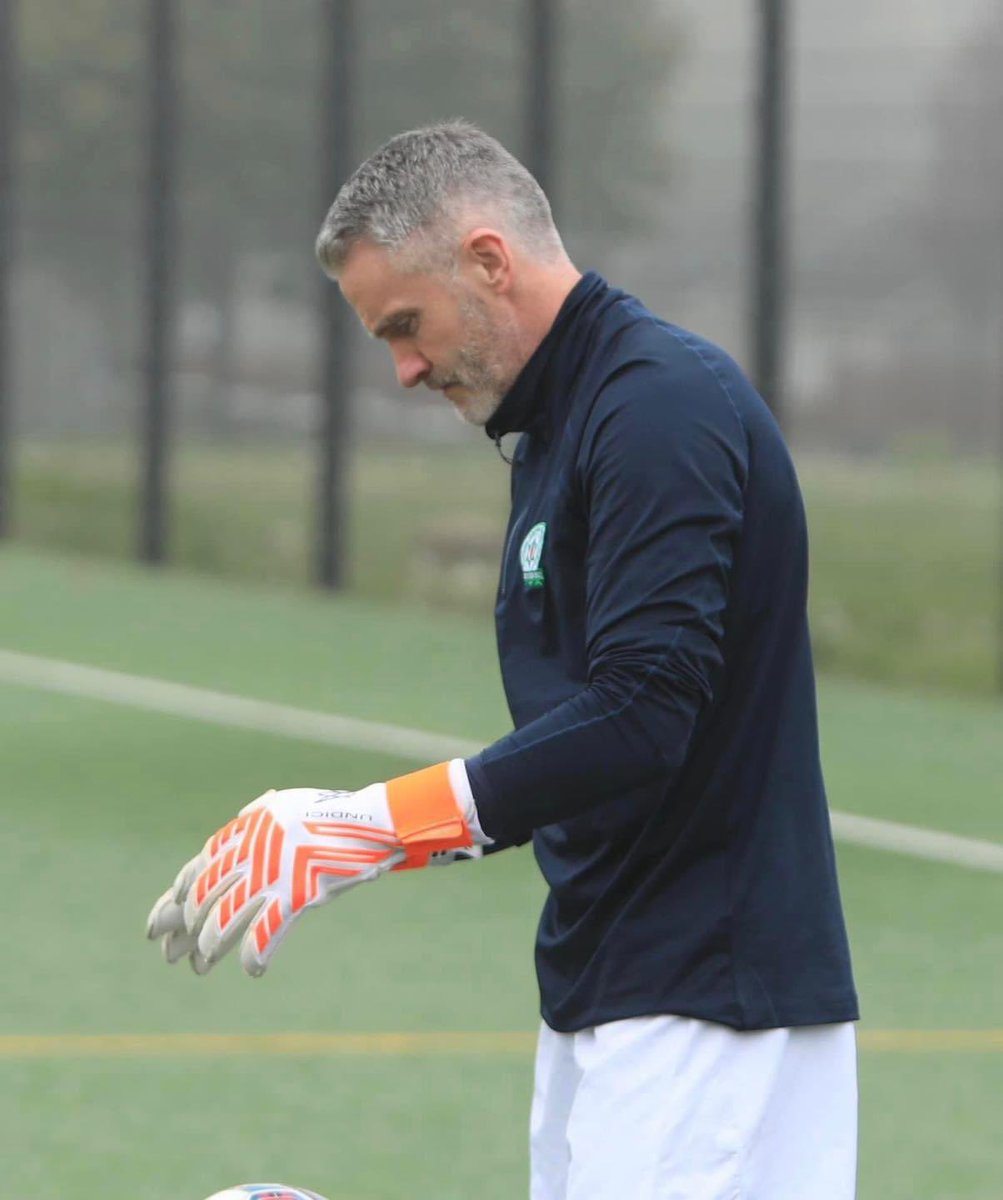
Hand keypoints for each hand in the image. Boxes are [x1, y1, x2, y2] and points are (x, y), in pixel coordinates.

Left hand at [146, 760, 477, 976]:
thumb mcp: (284, 809)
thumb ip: (254, 822)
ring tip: (199, 967)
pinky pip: (265, 931)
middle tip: (172, 957)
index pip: (196, 870)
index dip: (173, 901)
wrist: (372, 820)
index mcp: (245, 830)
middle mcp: (250, 851)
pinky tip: (252, 970)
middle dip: (182, 931)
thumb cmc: (331, 814)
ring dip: (208, 947)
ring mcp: (272, 872)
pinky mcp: (297, 892)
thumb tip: (229, 836)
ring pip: (224, 918)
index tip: (157, 926)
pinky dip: (254, 954)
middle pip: (203, 898)